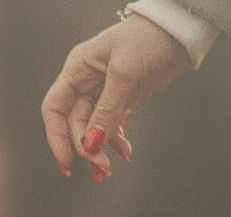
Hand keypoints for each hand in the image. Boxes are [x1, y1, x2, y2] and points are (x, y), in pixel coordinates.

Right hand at [41, 14, 188, 180]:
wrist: (176, 31)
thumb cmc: (147, 39)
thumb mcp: (124, 74)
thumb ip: (106, 111)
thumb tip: (90, 144)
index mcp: (77, 69)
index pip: (54, 108)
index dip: (56, 137)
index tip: (67, 162)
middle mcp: (85, 82)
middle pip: (75, 123)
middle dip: (86, 147)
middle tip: (103, 167)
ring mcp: (102, 92)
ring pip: (92, 129)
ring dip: (99, 150)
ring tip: (109, 170)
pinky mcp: (121, 99)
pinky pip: (110, 126)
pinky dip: (115, 142)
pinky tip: (125, 153)